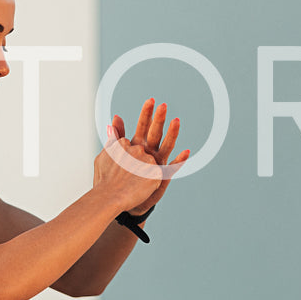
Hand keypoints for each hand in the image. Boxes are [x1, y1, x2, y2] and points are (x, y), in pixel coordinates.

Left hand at [95, 99, 190, 214]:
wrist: (120, 199)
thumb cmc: (120, 176)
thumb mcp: (116, 154)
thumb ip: (117, 136)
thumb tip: (115, 117)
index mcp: (138, 146)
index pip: (143, 126)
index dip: (146, 114)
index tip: (150, 100)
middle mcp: (149, 152)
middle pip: (155, 133)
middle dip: (158, 119)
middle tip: (163, 105)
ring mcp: (156, 164)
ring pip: (166, 146)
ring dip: (172, 134)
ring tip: (176, 121)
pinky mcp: (161, 177)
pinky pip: (171, 168)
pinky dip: (178, 161)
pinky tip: (185, 152)